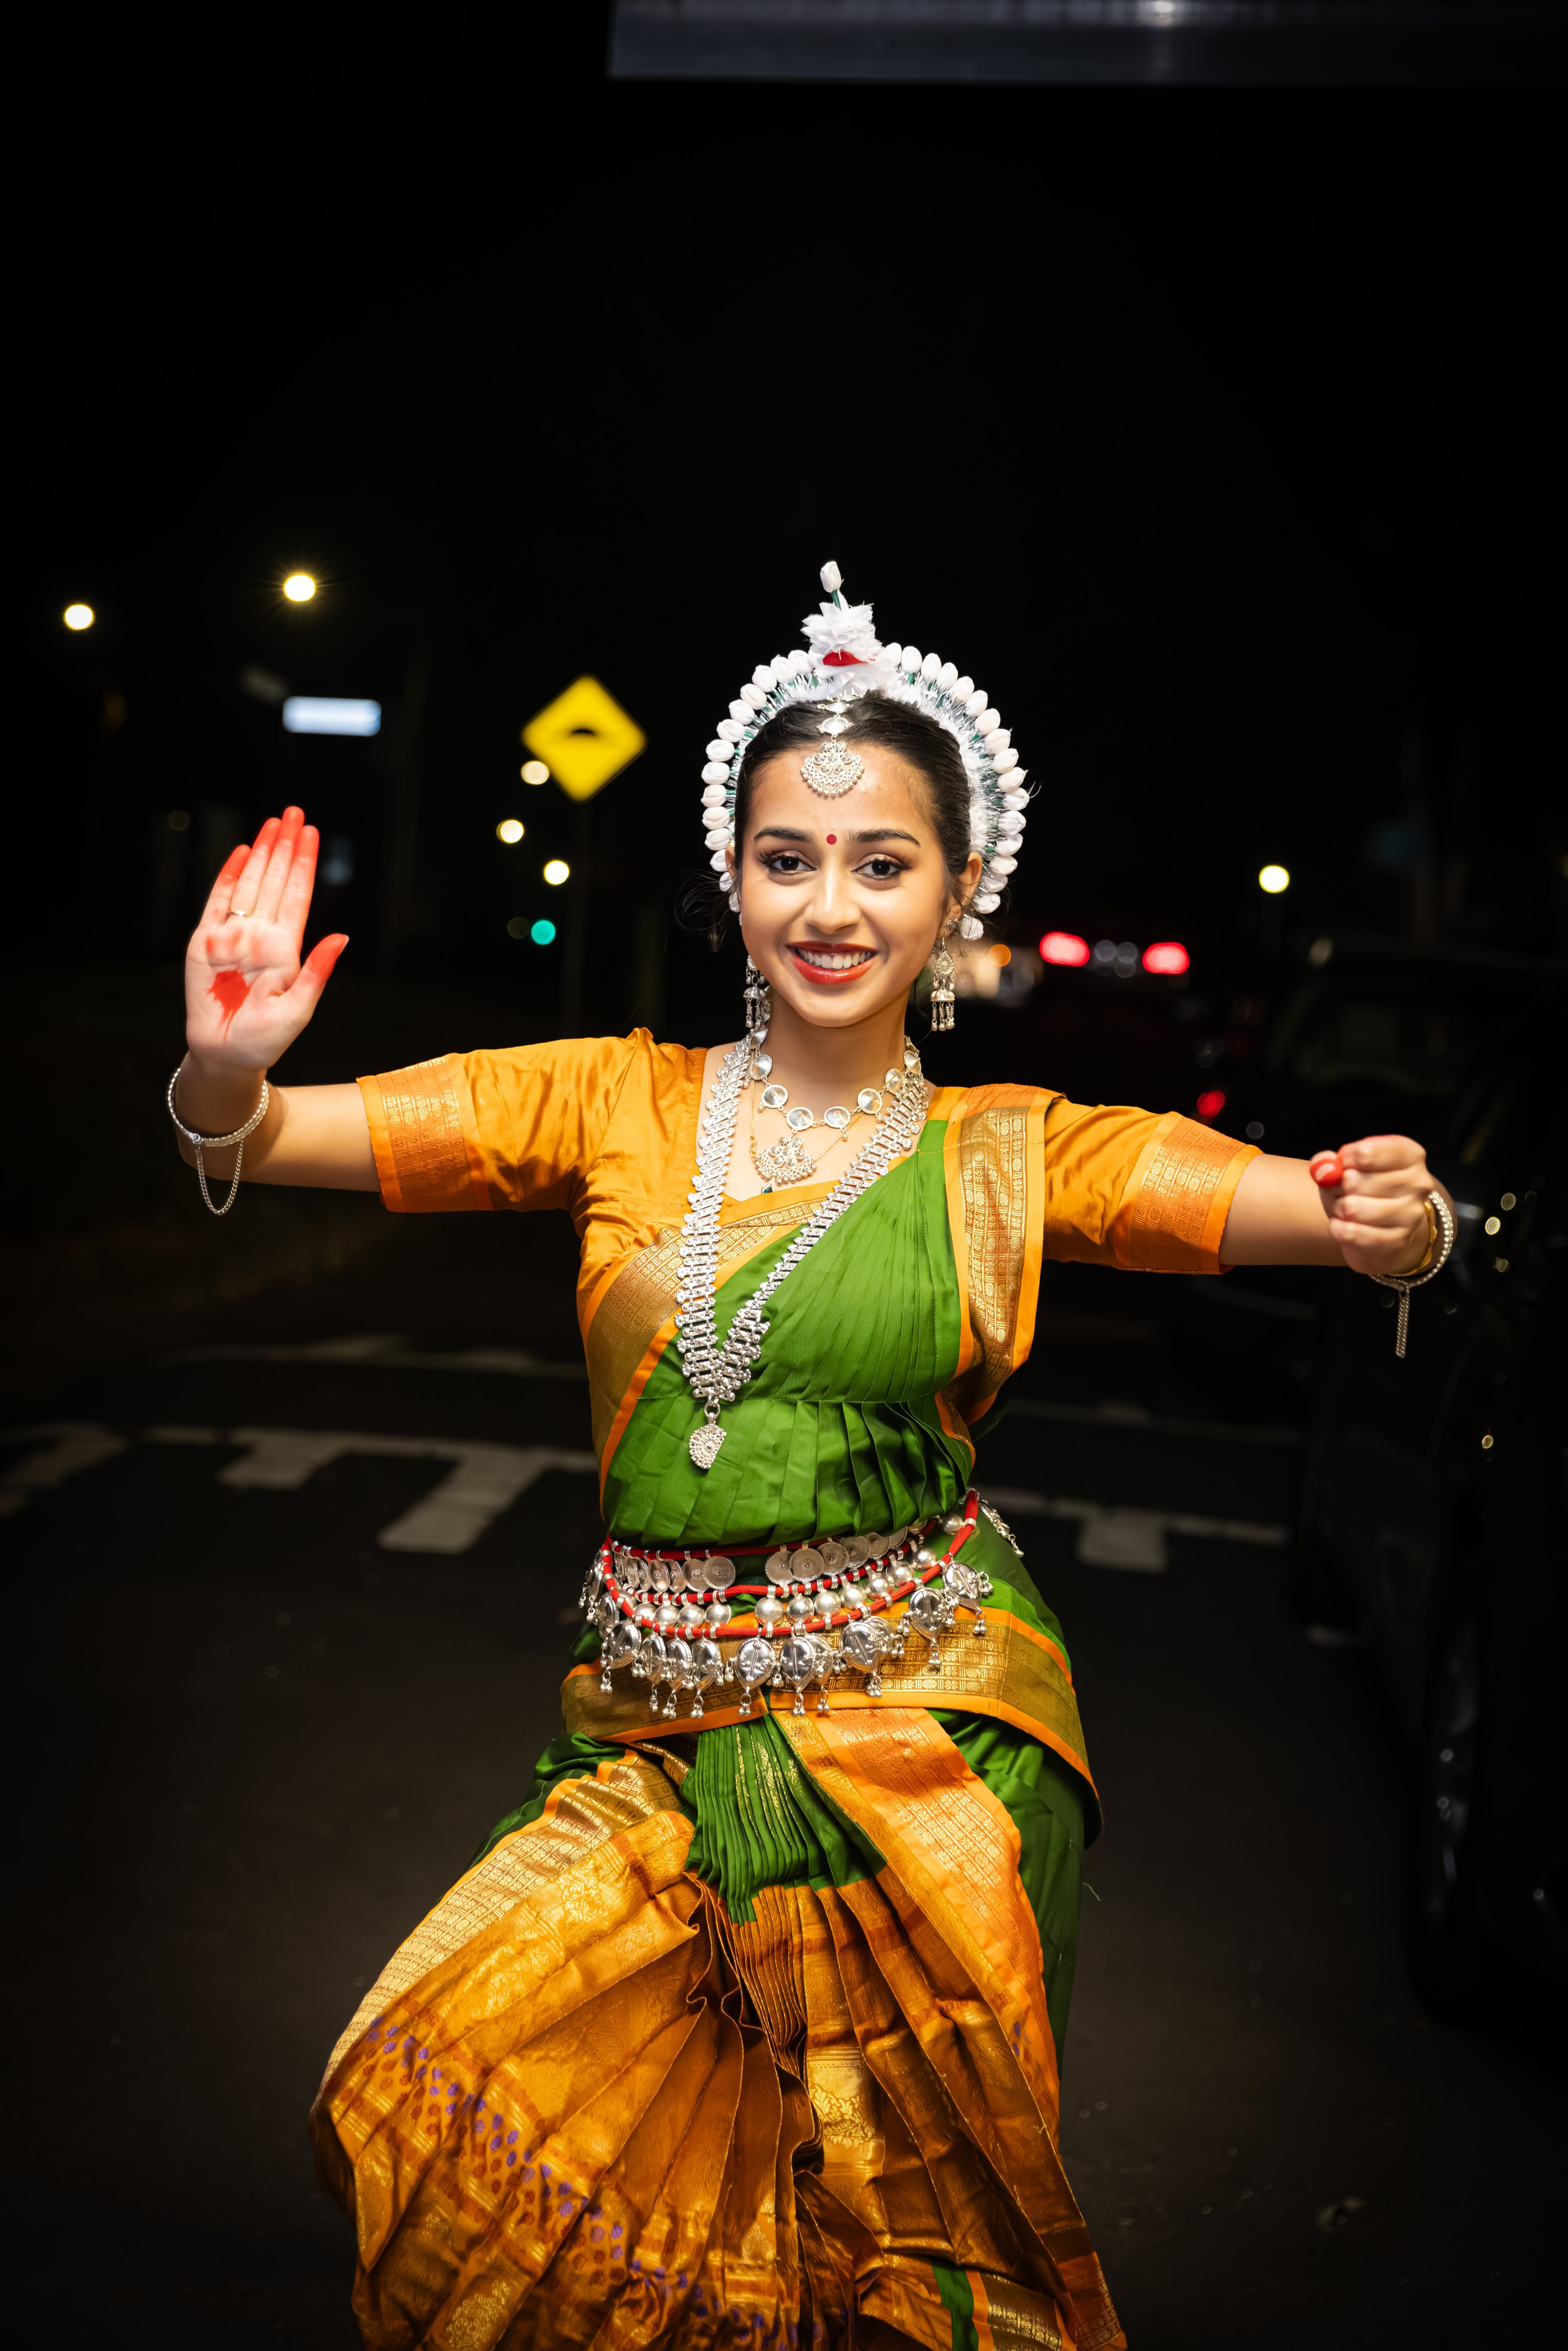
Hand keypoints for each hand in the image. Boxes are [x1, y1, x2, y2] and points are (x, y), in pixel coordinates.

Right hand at [183, 808, 347, 1074]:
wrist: (225, 1056)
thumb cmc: (265, 1040)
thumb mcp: (298, 1010)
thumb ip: (317, 972)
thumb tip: (342, 937)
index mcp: (285, 950)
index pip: (298, 897)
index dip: (304, 865)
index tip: (313, 834)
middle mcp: (261, 936)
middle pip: (276, 882)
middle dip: (285, 847)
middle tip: (294, 812)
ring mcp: (233, 937)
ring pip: (250, 885)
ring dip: (261, 853)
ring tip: (273, 823)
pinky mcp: (204, 943)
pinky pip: (218, 903)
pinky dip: (229, 877)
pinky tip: (242, 852)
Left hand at [1310, 1135, 1436, 1276]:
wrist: (1383, 1229)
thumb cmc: (1364, 1190)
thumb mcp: (1346, 1167)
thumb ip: (1330, 1161)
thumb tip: (1322, 1168)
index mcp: (1410, 1156)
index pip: (1366, 1152)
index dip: (1344, 1160)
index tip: (1343, 1164)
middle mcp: (1417, 1184)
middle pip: (1353, 1181)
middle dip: (1338, 1188)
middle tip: (1342, 1192)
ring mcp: (1411, 1215)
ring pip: (1352, 1209)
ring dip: (1337, 1209)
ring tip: (1344, 1209)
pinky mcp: (1398, 1242)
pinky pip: (1351, 1234)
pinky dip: (1338, 1230)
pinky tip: (1343, 1227)